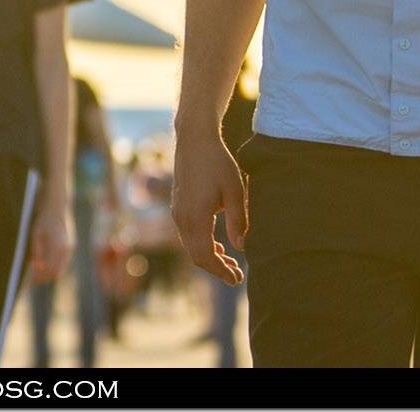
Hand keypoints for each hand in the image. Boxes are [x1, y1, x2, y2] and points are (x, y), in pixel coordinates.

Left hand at [28, 202, 71, 283]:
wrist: (58, 206)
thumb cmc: (44, 218)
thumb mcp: (36, 234)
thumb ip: (37, 250)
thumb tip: (35, 266)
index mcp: (58, 247)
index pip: (51, 270)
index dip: (41, 277)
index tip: (30, 279)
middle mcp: (67, 249)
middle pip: (57, 272)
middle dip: (45, 277)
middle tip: (32, 280)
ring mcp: (70, 248)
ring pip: (61, 268)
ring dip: (50, 272)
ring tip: (36, 272)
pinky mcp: (70, 245)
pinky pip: (63, 261)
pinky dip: (54, 266)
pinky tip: (43, 263)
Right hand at [171, 130, 245, 283]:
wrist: (194, 139)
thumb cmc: (217, 162)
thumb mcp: (234, 191)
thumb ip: (238, 221)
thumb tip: (242, 248)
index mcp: (196, 217)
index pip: (206, 256)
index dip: (222, 271)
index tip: (237, 280)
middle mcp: (182, 218)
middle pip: (196, 255)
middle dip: (216, 268)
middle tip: (237, 276)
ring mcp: (177, 212)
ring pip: (191, 246)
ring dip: (210, 257)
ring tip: (231, 262)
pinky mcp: (177, 206)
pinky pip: (188, 234)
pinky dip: (202, 244)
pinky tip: (218, 244)